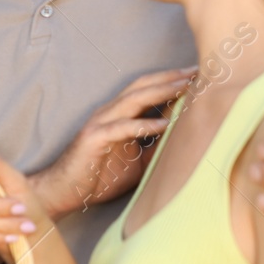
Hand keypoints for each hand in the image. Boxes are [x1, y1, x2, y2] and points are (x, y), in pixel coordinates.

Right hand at [31, 67, 194, 216]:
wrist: (65, 191)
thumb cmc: (99, 176)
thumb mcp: (137, 162)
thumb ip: (157, 147)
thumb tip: (186, 139)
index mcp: (118, 115)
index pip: (146, 89)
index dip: (170, 80)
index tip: (198, 76)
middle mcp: (109, 112)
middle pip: (142, 86)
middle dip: (170, 78)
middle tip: (197, 72)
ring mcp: (100, 123)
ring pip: (133, 100)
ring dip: (160, 92)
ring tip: (184, 89)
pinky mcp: (94, 138)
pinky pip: (123, 128)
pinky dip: (145, 125)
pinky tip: (165, 124)